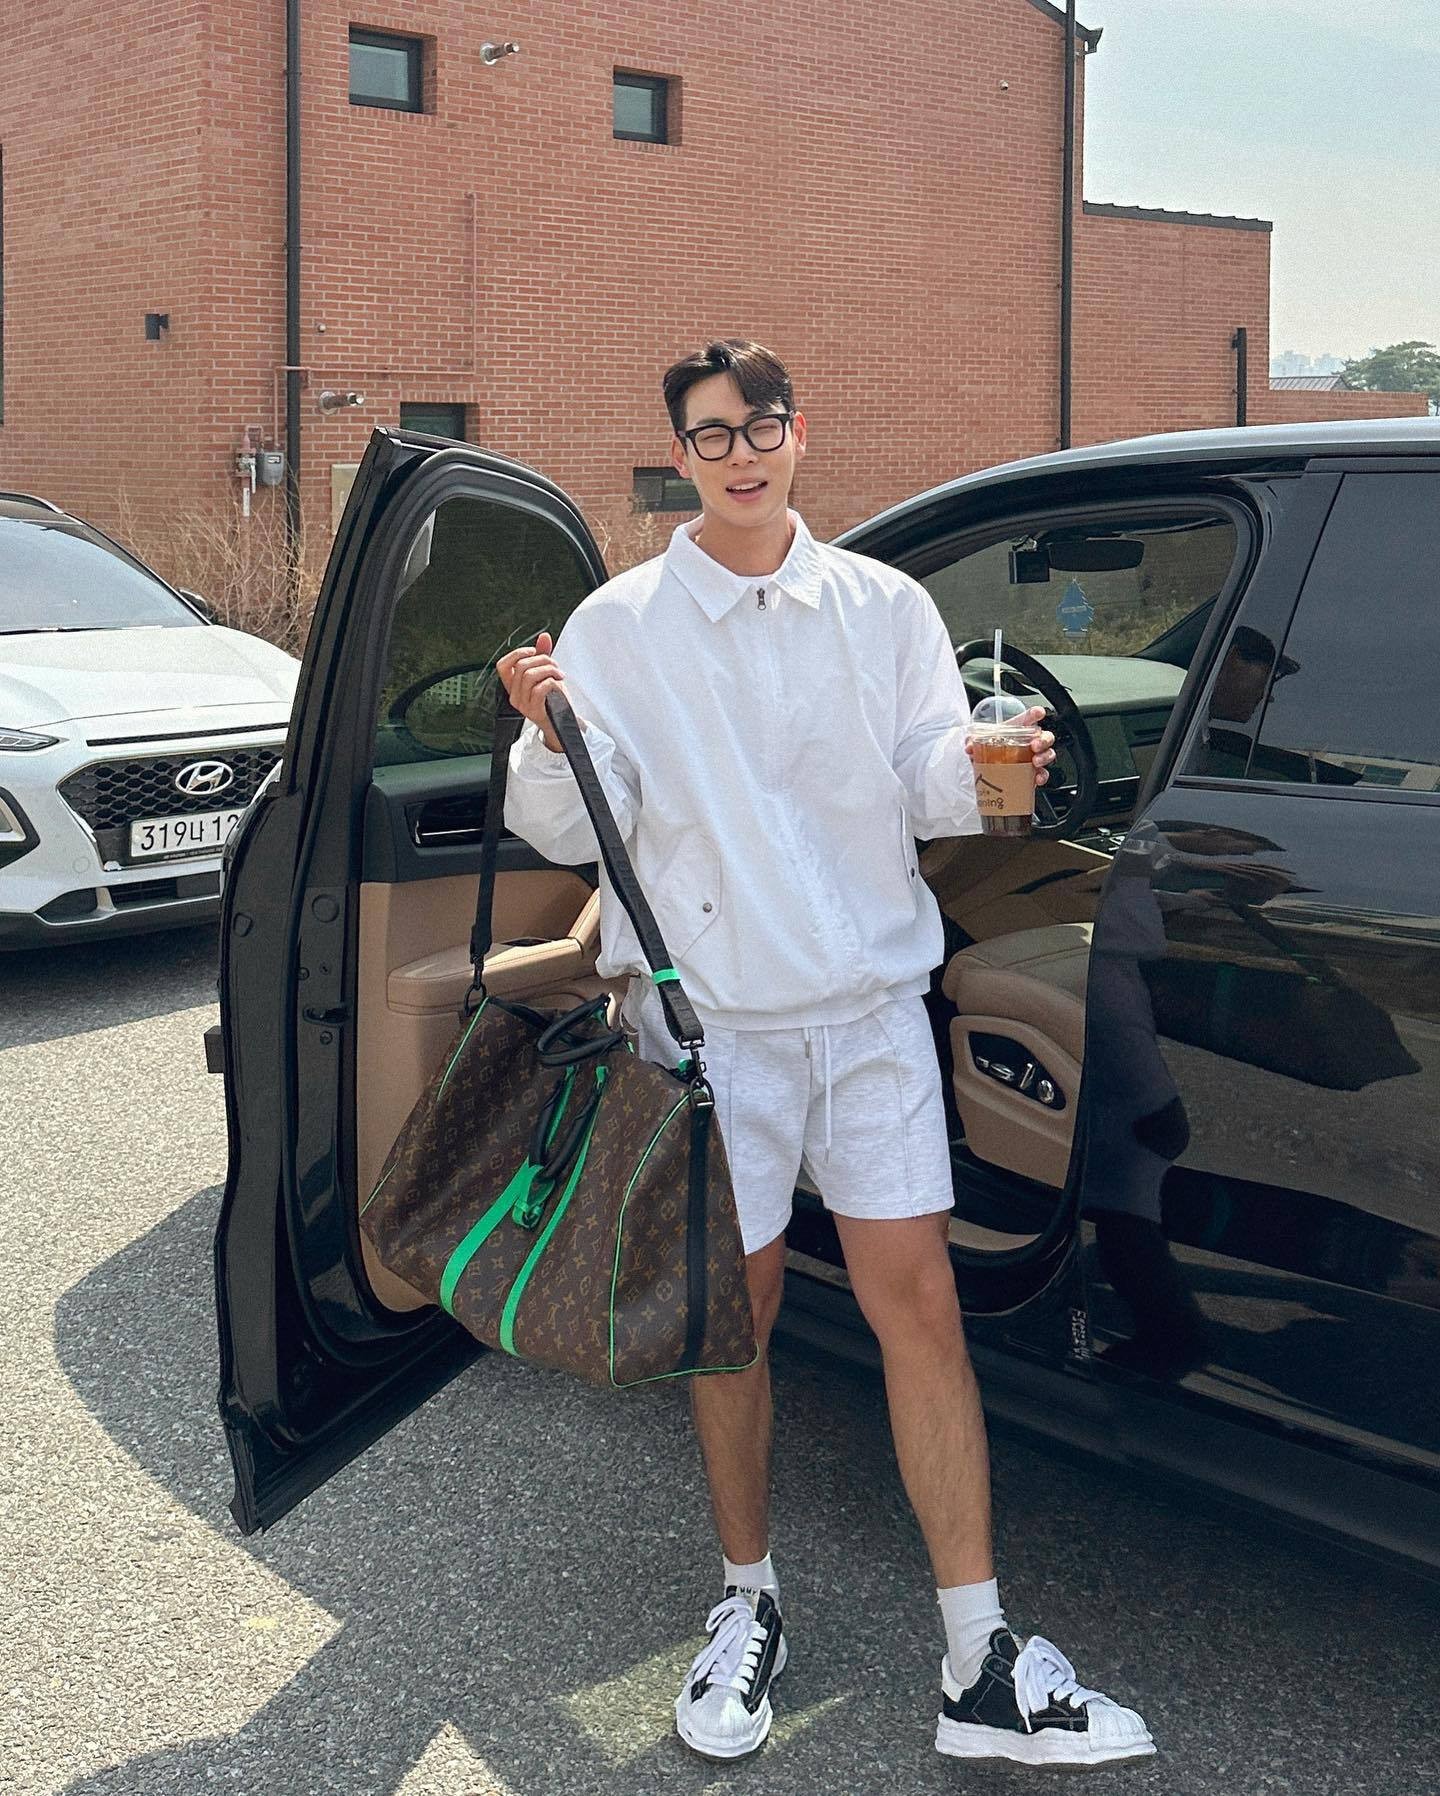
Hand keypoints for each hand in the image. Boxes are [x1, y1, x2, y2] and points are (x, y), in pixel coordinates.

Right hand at [496, 630, 572, 752]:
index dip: (517, 654)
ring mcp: (522, 704)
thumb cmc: (553, 698)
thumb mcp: (546, 673)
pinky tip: (558, 684)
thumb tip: (544, 636)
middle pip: (521, 667)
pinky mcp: (533, 711)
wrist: (562, 721)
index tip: (534, 651)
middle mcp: (514, 695)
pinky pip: (539, 689)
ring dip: (549, 670)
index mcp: (513, 686)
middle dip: (542, 660)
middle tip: (555, 665)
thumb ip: (543, 655)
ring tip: (559, 674)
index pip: (502, 666)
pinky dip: (551, 682)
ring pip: (530, 676)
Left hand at [964, 705, 1057, 785]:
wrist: (990, 774)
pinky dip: (1042, 776)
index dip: (1035, 713)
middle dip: (1043, 739)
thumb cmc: (990, 752)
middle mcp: (1029, 743)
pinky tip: (1036, 778)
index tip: (1038, 713)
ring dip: (1044, 757)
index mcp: (1017, 730)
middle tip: (1035, 745)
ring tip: (1035, 762)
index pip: (1029, 718)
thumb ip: (972, 741)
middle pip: (1045, 736)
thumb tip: (969, 746)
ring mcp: (1034, 758)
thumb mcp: (979, 744)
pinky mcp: (1034, 774)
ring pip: (1048, 754)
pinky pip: (1043, 774)